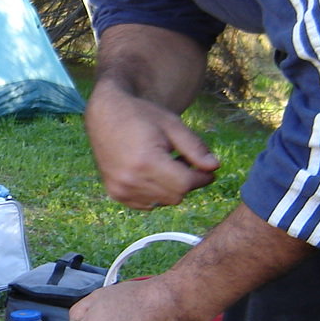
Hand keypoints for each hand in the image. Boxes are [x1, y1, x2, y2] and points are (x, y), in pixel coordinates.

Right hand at [84, 81, 218, 208]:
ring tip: (167, 165)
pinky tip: (152, 174)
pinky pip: (148, 204)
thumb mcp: (172, 125)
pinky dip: (156, 194)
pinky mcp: (115, 194)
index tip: (209, 170)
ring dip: (171, 188)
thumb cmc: (141, 116)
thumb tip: (215, 167)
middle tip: (184, 161)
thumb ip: (195, 147)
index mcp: (146, 161)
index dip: (202, 178)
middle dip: (186, 182)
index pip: (185, 183)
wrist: (104, 115)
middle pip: (176, 196)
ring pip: (163, 202)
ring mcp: (120, 189)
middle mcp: (130, 180)